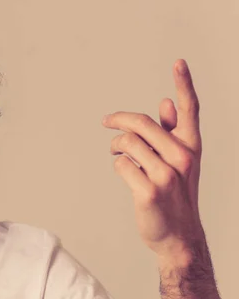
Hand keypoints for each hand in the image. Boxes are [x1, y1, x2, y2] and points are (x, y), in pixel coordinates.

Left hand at [102, 59, 204, 265]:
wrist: (178, 236)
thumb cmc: (177, 195)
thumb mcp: (180, 163)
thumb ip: (173, 133)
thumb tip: (165, 103)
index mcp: (192, 147)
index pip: (190, 110)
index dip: (184, 84)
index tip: (178, 61)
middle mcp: (183, 158)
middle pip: (141, 123)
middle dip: (118, 120)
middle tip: (106, 122)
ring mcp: (166, 175)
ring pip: (127, 144)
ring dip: (116, 146)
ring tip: (117, 154)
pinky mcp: (149, 191)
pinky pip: (121, 165)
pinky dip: (118, 167)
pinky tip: (126, 174)